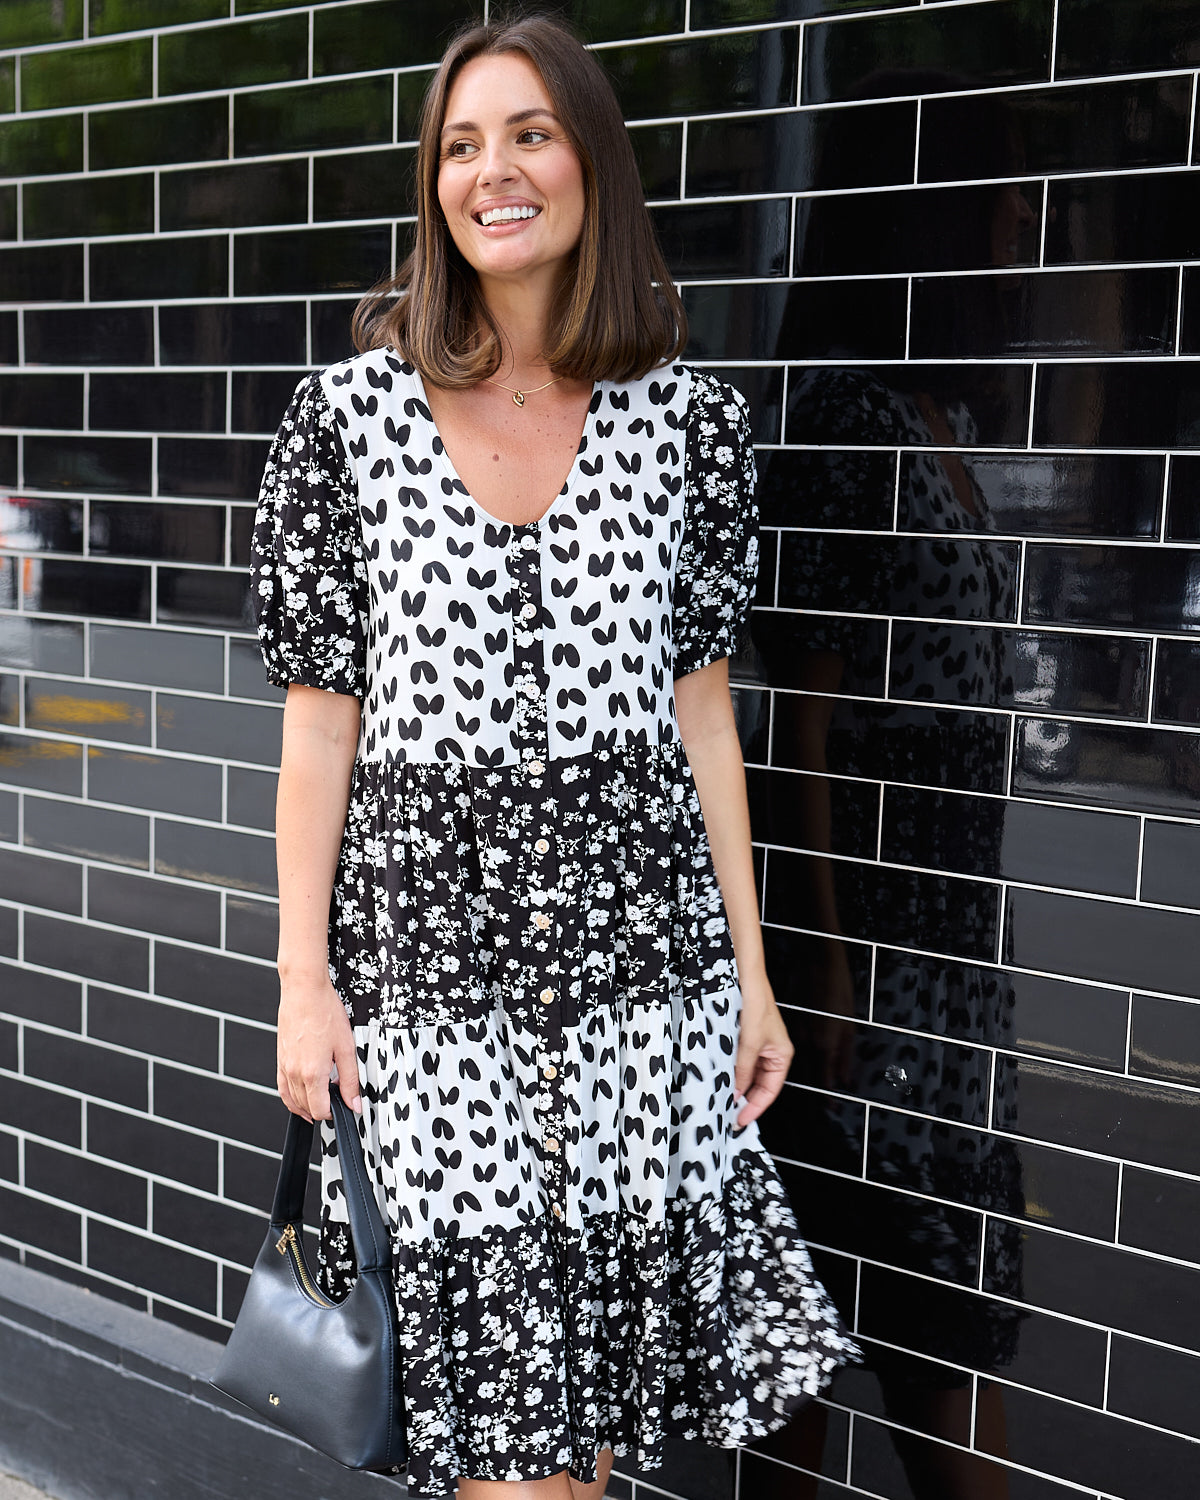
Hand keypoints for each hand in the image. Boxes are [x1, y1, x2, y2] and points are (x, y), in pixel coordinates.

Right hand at [276, 974, 362, 1122]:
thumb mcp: (346, 1047)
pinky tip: (301, 1096)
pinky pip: (282, 1088)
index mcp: (313, 1073)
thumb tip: (354, 1103)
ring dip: (307, 1105)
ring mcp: (284, 1066)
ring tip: (323, 1100)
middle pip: (306, 1108)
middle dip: (323, 1109)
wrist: (304, 991)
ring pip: (293, 1101)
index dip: (335, 1113)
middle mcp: (295, 1073)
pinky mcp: (280, 1059)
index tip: (345, 1105)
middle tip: (338, 1098)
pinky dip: (291, 1098)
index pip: (320, 1111)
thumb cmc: (324, 1012)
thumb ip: (350, 1080)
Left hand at [733, 972, 793, 1127]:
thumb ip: (743, 1070)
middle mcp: (771, 1053)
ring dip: (735, 1086)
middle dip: (744, 1099)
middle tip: (727, 1114)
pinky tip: (718, 1077)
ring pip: (747, 1075)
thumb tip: (735, 1093)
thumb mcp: (749, 1042)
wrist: (745, 976)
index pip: (769, 1092)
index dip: (755, 1108)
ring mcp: (757, 1047)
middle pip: (758, 1086)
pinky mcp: (743, 1039)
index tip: (739, 1120)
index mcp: (781, 1056)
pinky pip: (738, 1062)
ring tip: (721, 1098)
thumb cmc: (756, 1002)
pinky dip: (730, 1072)